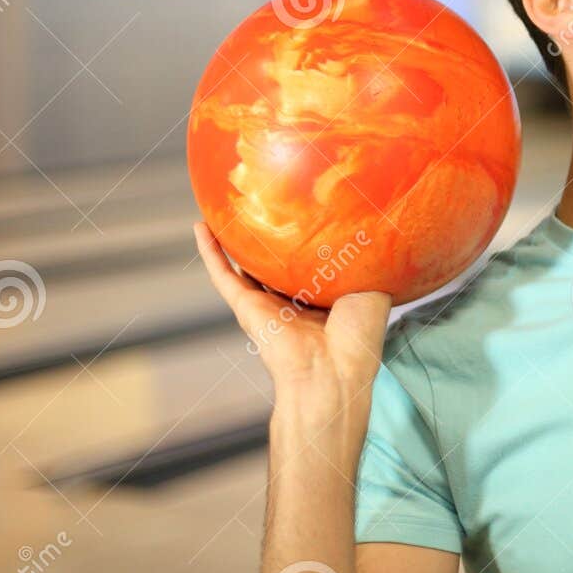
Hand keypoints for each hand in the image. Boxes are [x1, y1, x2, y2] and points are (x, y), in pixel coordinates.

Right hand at [193, 222, 390, 397]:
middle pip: (276, 264)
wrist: (333, 367)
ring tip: (223, 210)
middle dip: (269, 240)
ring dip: (232, 240)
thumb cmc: (359, 334)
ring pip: (243, 266)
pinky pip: (222, 274)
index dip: (310, 241)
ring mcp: (267, 304)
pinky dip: (209, 251)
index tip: (309, 212)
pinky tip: (200, 226)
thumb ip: (365, 259)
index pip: (313, 264)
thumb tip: (371, 223)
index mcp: (325, 299)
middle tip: (263, 205)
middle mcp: (293, 301)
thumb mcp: (372, 286)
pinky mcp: (246, 308)